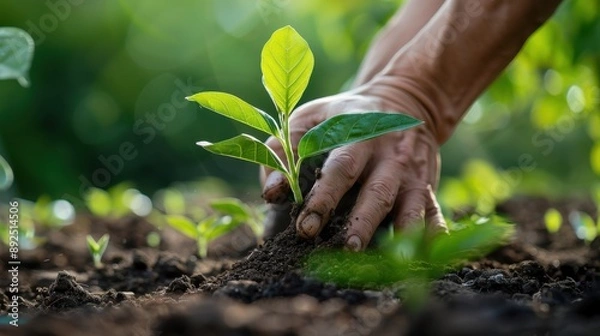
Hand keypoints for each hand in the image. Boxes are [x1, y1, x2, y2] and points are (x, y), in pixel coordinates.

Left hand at [260, 79, 447, 249]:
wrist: (403, 100)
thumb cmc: (344, 117)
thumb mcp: (311, 117)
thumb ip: (283, 149)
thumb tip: (270, 193)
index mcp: (357, 136)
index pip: (340, 170)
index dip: (323, 199)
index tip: (305, 228)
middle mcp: (388, 157)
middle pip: (377, 193)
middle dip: (362, 224)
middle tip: (347, 250)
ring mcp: (412, 174)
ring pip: (409, 207)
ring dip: (400, 235)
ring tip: (390, 263)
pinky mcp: (427, 187)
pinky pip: (435, 213)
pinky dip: (434, 236)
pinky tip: (425, 258)